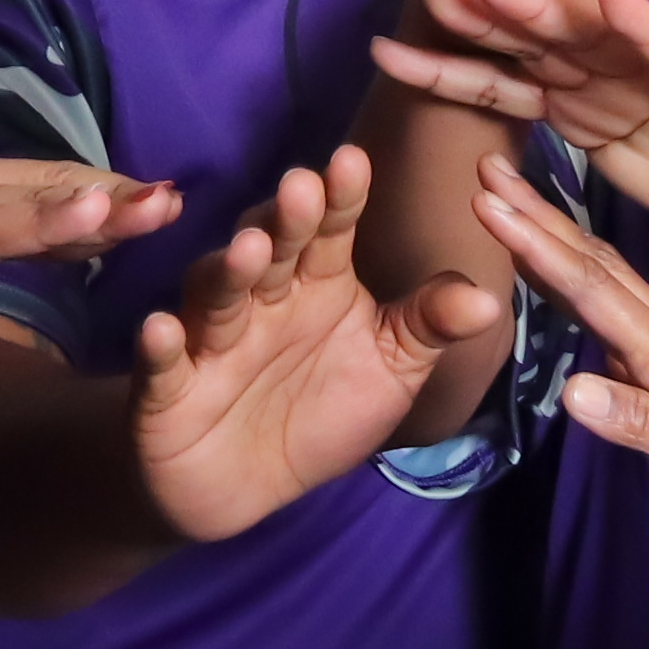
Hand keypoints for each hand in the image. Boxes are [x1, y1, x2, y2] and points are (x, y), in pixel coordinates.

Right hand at [127, 151, 503, 543]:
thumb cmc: (321, 411)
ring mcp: (209, 338)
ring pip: (215, 296)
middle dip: (284, 221)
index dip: (340, 199)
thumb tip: (489, 298)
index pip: (330, 233)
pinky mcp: (166, 388)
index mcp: (317, 284)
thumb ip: (428, 328)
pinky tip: (161, 329)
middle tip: (302, 188)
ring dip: (228, 271)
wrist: (244, 486)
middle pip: (271, 250)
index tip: (353, 162)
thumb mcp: (390, 371)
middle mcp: (260, 298)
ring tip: (248, 250)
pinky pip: (161, 363)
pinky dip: (159, 347)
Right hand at [466, 154, 648, 569]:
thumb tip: (568, 388)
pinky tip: (572, 296)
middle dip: (538, 218)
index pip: (591, 286)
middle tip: (488, 170)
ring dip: (559, 245)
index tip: (485, 194)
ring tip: (517, 209)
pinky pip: (616, 323)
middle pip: (595, 266)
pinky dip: (583, 294)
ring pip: (607, 286)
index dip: (535, 241)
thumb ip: (641, 422)